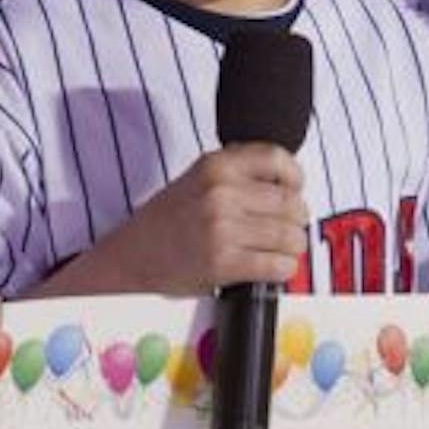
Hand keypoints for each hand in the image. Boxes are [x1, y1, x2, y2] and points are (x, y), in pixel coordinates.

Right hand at [87, 145, 308, 294]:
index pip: (277, 159)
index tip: (295, 189)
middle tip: (287, 227)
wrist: (132, 256)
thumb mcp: (198, 178)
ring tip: (280, 250)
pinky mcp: (223, 262)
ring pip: (290, 236)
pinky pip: (278, 265)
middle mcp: (220, 192)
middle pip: (290, 202)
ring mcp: (222, 227)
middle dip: (296, 219)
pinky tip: (273, 268)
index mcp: (215, 165)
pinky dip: (283, 269)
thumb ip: (238, 172)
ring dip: (292, 246)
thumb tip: (286, 180)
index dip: (295, 177)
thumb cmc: (167, 221)